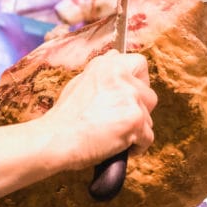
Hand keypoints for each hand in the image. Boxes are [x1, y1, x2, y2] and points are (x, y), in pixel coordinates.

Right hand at [0, 50, 155, 197]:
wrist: (56, 138)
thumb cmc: (64, 117)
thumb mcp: (79, 82)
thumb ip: (103, 73)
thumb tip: (115, 58)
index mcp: (107, 65)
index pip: (139, 63)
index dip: (139, 81)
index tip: (132, 93)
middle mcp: (121, 76)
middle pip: (149, 95)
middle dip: (139, 111)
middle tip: (119, 120)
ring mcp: (130, 98)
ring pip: (148, 119)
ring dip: (135, 130)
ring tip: (112, 136)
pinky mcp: (136, 120)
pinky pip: (147, 138)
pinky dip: (136, 147)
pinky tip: (117, 147)